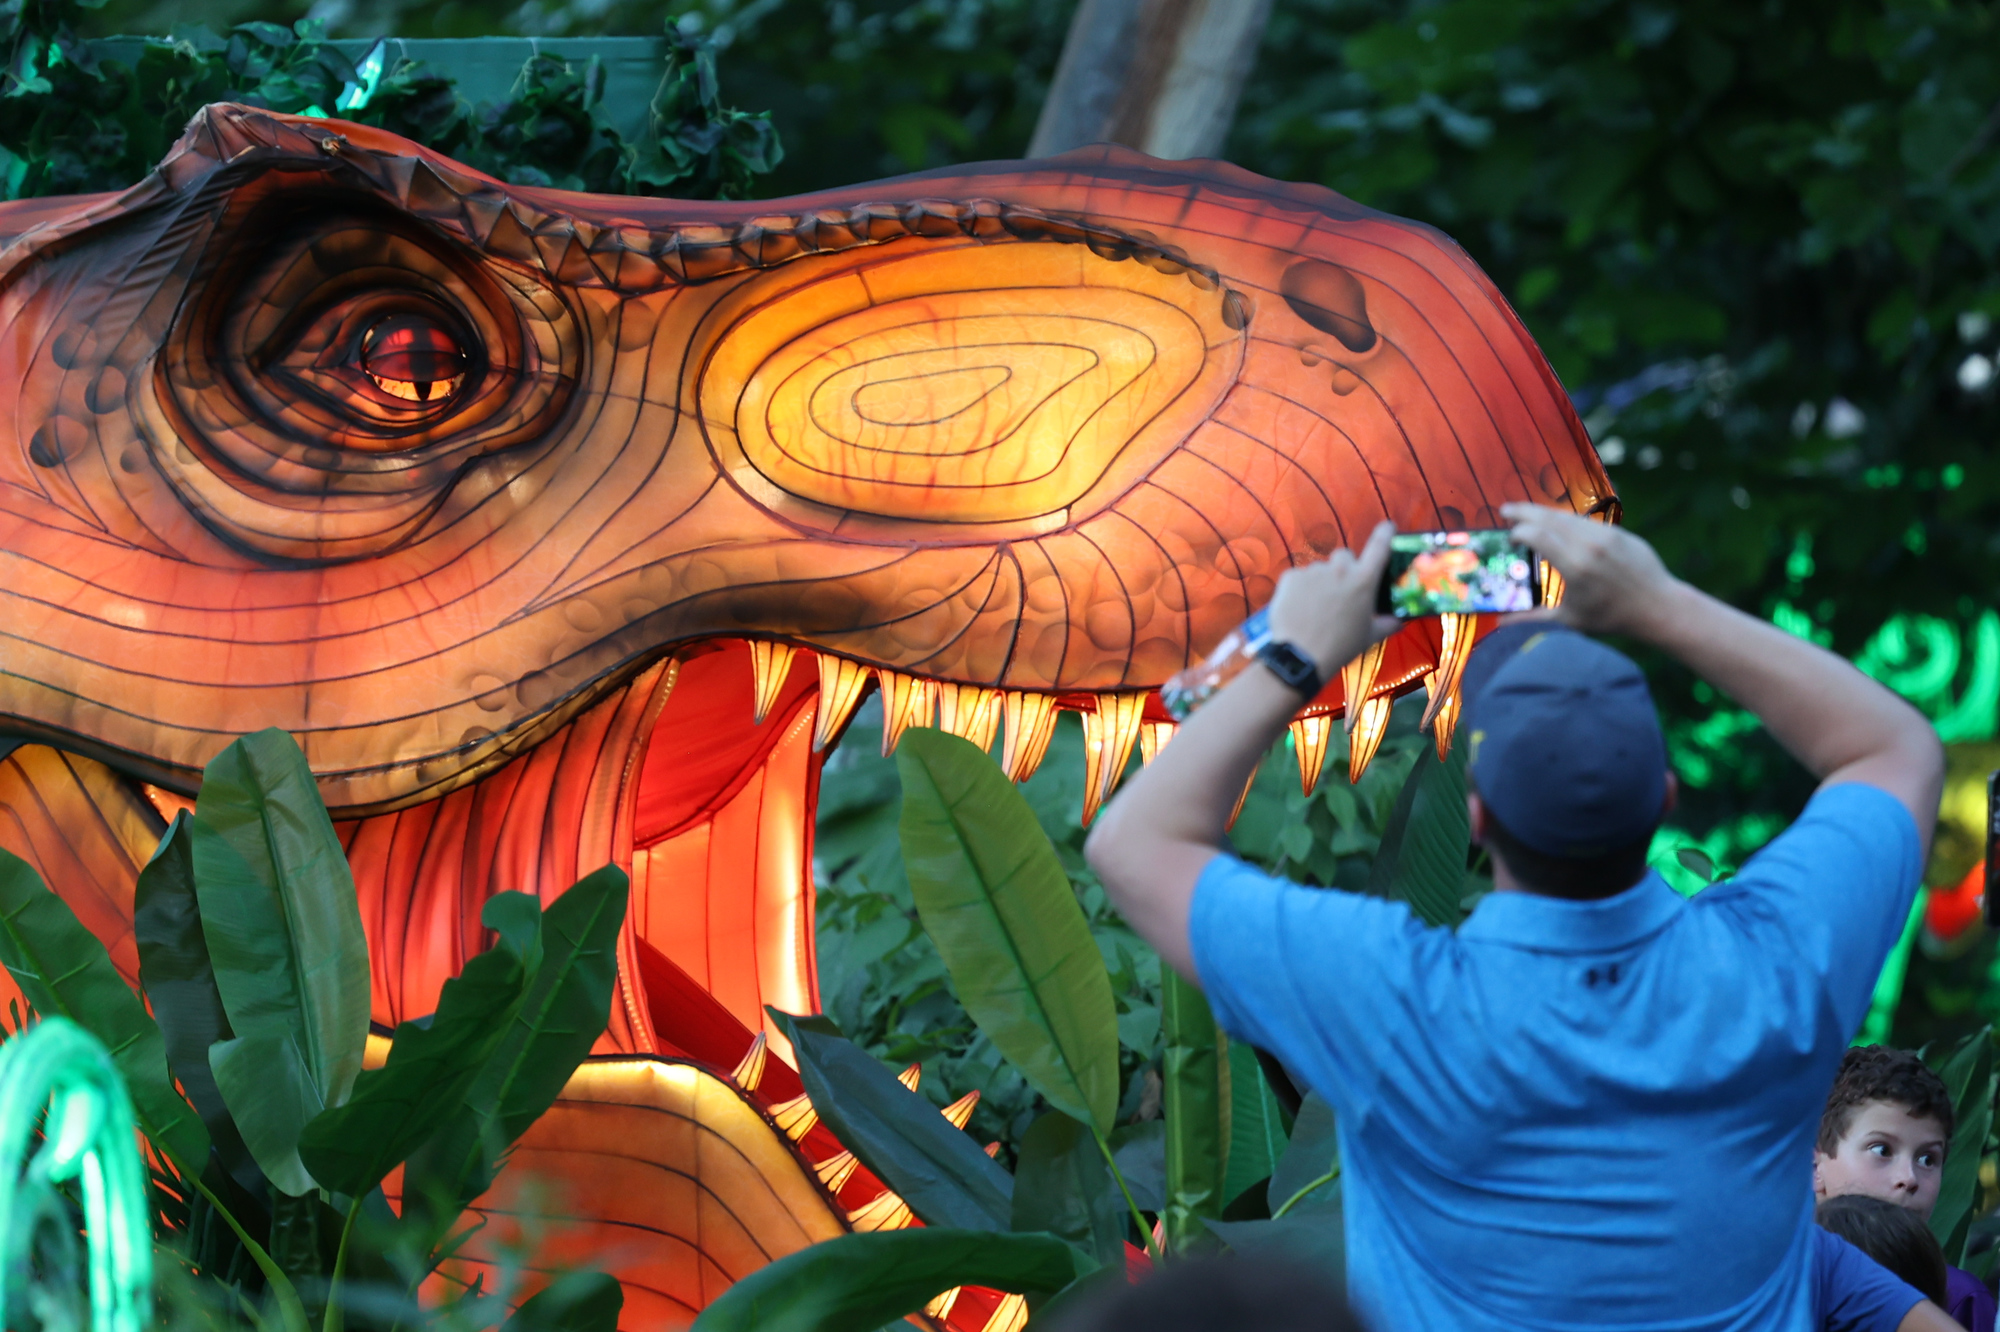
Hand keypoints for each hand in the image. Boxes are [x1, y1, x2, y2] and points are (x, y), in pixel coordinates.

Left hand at [1265, 521, 1398, 676]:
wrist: (1300, 656)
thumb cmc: (1340, 647)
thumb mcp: (1369, 636)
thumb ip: (1386, 624)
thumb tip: (1398, 621)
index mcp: (1364, 580)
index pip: (1379, 546)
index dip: (1385, 533)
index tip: (1387, 527)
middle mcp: (1339, 569)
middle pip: (1344, 556)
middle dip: (1345, 569)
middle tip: (1341, 591)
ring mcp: (1313, 571)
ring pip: (1320, 569)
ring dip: (1321, 581)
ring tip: (1316, 607)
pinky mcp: (1290, 577)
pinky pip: (1298, 577)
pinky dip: (1300, 588)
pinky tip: (1299, 608)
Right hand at [1501, 503, 1682, 638]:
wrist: (1657, 607)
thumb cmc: (1611, 617)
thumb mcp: (1568, 619)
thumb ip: (1531, 617)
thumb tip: (1501, 622)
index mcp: (1574, 566)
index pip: (1536, 535)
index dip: (1518, 532)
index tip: (1509, 537)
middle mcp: (1589, 544)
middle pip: (1548, 517)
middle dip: (1523, 511)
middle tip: (1505, 509)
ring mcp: (1606, 535)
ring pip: (1568, 516)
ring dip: (1545, 514)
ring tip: (1528, 515)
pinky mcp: (1619, 532)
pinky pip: (1586, 522)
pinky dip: (1567, 521)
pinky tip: (1558, 525)